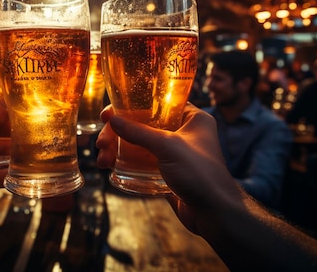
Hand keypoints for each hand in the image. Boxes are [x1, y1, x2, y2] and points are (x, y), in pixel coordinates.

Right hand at [96, 103, 243, 234]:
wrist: (215, 214)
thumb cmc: (200, 173)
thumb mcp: (167, 146)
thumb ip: (139, 132)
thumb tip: (112, 120)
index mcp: (192, 118)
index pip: (157, 102)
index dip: (130, 106)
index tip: (108, 115)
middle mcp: (184, 132)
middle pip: (143, 125)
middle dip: (118, 134)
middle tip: (101, 143)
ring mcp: (175, 153)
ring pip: (139, 145)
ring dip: (118, 150)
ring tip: (102, 162)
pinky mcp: (167, 172)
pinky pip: (142, 162)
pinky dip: (126, 163)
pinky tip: (110, 168)